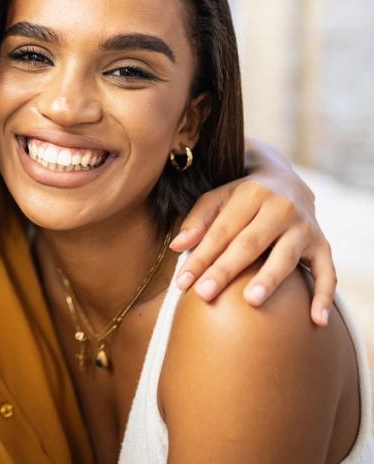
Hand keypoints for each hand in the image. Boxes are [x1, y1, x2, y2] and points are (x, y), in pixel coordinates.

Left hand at [169, 141, 333, 325]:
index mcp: (251, 194)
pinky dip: (324, 296)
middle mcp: (281, 208)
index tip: (182, 282)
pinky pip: (327, 273)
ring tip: (250, 301)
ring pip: (285, 257)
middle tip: (204, 294)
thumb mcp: (218, 198)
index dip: (201, 256)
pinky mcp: (323, 244)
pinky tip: (316, 320)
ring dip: (269, 279)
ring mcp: (304, 227)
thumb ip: (198, 220)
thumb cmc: (243, 199)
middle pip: (249, 243)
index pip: (221, 230)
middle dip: (225, 269)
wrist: (289, 183)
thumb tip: (176, 246)